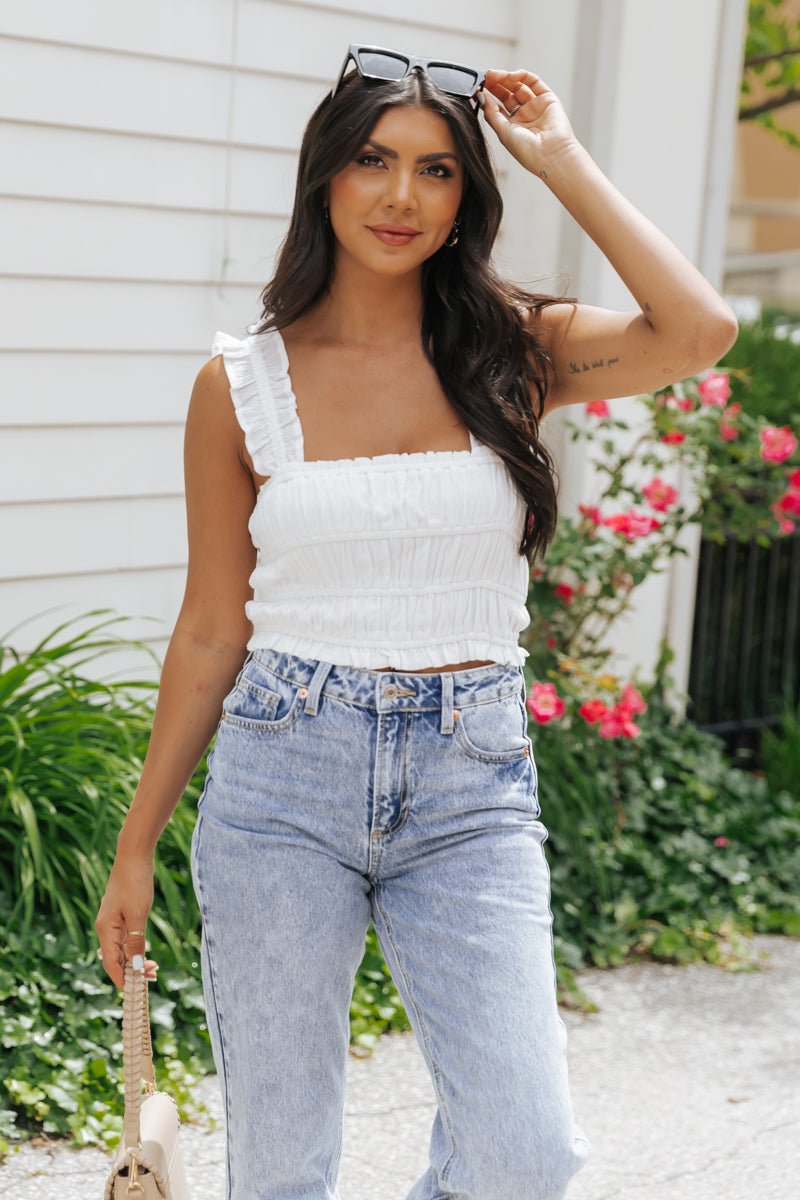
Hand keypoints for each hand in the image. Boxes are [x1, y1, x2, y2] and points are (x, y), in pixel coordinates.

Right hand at [94, 853, 158, 989]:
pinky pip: (125, 937)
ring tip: (153, 968)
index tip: (134, 991)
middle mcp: (105, 927)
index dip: (121, 978)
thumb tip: (135, 966)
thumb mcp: (138, 914)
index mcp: (105, 929)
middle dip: (132, 970)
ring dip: (135, 959)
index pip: (111, 962)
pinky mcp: (120, 914)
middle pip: (116, 957)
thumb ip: (135, 941)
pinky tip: (145, 951)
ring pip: (121, 948)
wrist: (134, 856)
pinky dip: (135, 947)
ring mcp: (112, 920)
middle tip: (153, 976)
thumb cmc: (135, 883)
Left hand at [480, 69, 579, 173]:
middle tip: (485, 76)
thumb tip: (481, 97)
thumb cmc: (528, 152)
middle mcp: (524, 116)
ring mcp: (536, 106)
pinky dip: (522, 76)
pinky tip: (510, 76)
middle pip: (507, 94)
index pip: (498, 106)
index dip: (488, 96)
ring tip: (494, 74)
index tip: (478, 88)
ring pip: (519, 85)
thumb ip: (491, 113)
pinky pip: (534, 82)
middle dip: (496, 84)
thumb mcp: (502, 132)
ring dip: (506, 78)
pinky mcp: (547, 98)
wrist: (550, 155)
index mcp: (513, 127)